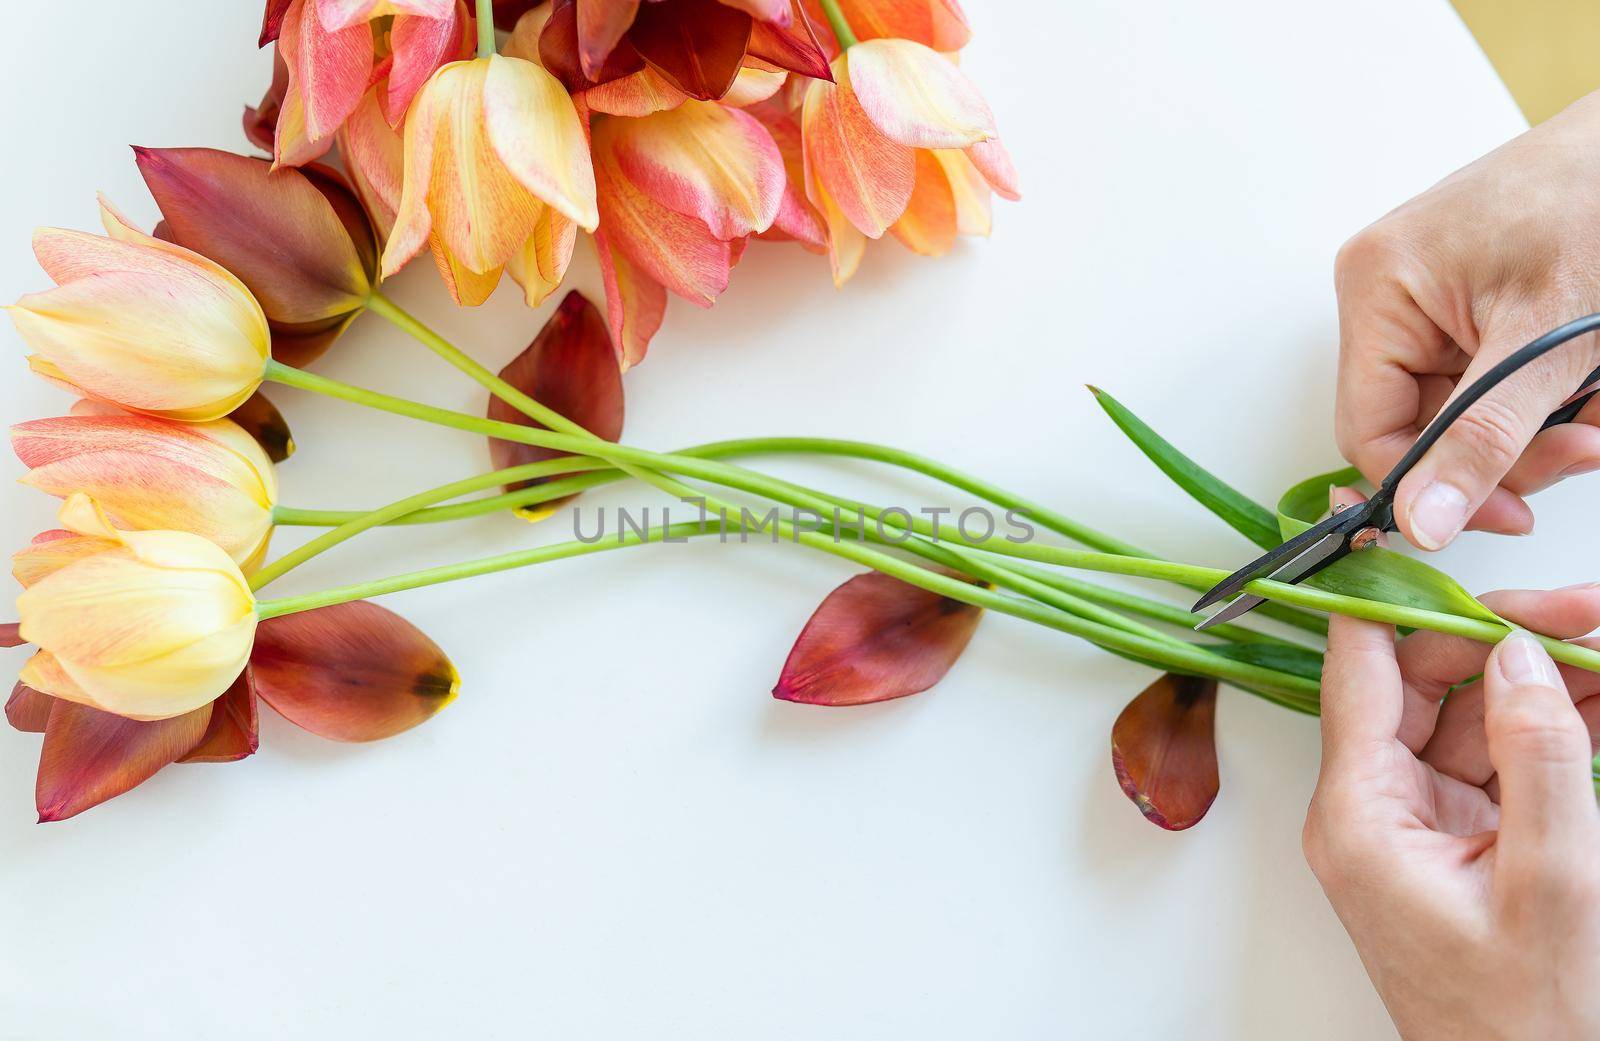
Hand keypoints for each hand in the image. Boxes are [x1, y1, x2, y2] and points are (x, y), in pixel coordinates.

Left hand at [1304, 583, 1599, 1040]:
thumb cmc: (1530, 1021)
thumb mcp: (1554, 883)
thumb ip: (1539, 758)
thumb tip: (1518, 656)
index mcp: (1359, 815)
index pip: (1358, 671)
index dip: (1378, 592)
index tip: (1393, 523)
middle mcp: (1373, 809)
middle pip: (1422, 682)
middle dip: (1501, 635)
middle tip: (1587, 611)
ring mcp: (1418, 823)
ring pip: (1468, 713)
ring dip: (1536, 676)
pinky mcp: (1462, 840)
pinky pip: (1497, 757)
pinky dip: (1548, 726)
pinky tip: (1598, 694)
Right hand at [1334, 91, 1599, 550]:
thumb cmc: (1599, 200)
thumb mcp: (1547, 341)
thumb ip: (1482, 437)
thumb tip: (1422, 521)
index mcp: (1377, 288)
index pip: (1370, 432)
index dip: (1432, 486)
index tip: (1508, 513)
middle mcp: (1388, 292)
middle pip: (1420, 426)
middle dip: (1508, 450)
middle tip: (1578, 447)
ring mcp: (1429, 296)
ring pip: (1464, 410)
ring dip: (1539, 425)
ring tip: (1597, 401)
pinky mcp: (1471, 300)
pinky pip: (1490, 379)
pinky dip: (1547, 393)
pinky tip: (1589, 377)